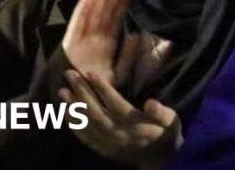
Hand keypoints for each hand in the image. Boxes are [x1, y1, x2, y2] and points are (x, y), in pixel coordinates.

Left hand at [60, 70, 181, 167]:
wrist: (161, 161)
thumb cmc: (166, 134)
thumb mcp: (171, 121)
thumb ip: (162, 113)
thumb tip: (151, 103)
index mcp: (136, 125)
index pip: (116, 105)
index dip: (103, 89)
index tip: (90, 73)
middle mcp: (120, 134)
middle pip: (97, 112)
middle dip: (82, 93)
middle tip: (70, 75)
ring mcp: (109, 143)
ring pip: (88, 125)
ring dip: (73, 108)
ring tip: (62, 92)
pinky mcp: (104, 149)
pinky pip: (86, 138)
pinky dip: (74, 127)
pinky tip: (66, 115)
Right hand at [62, 0, 134, 83]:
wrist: (75, 107)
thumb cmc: (96, 90)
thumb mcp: (119, 74)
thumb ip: (127, 56)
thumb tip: (136, 35)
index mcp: (105, 42)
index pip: (116, 15)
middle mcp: (93, 37)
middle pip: (105, 9)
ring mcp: (81, 40)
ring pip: (92, 13)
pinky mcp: (70, 47)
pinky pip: (77, 27)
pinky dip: (81, 12)